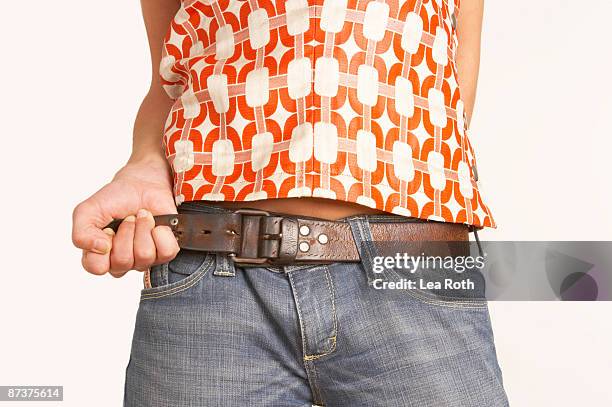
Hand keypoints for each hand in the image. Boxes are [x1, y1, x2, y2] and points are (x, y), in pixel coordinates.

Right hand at [72, 157, 179, 276]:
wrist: (142, 185)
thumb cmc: (115, 199)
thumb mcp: (87, 211)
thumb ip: (81, 234)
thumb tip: (101, 248)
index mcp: (99, 256)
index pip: (97, 267)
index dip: (103, 245)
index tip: (108, 227)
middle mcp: (122, 262)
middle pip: (123, 262)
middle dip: (126, 232)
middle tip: (128, 218)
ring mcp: (144, 259)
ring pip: (145, 256)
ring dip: (143, 228)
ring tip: (142, 216)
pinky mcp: (165, 251)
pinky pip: (166, 252)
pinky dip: (162, 233)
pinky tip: (156, 224)